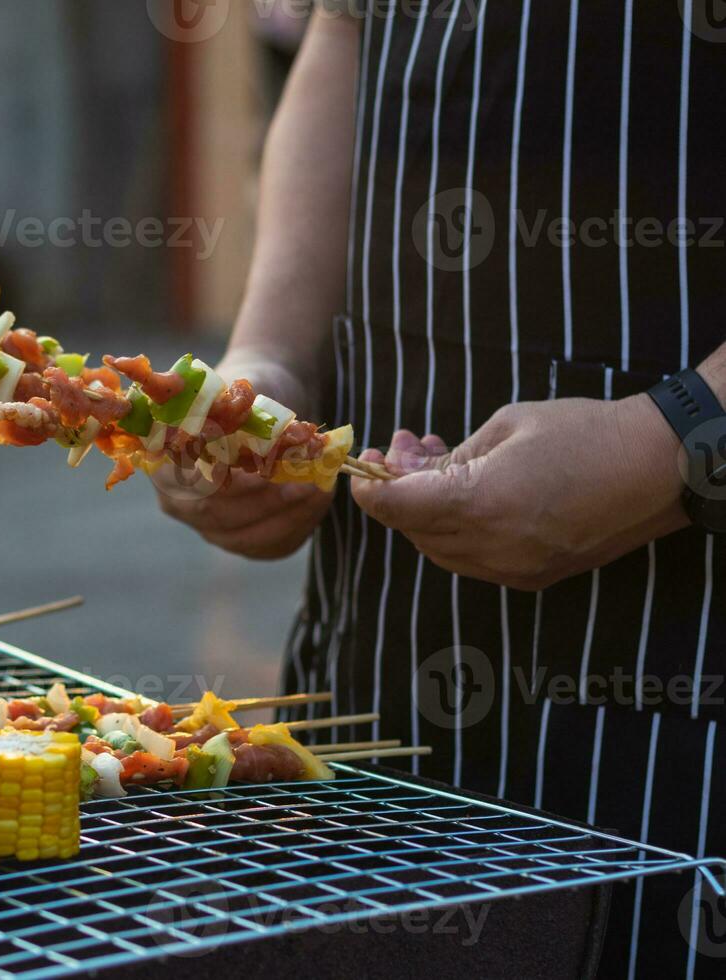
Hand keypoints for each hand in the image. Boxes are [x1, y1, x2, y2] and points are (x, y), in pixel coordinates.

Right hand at [154, 351, 333, 559]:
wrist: (262, 411)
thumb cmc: (247, 396)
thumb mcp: (240, 391)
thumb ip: (232, 399)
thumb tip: (226, 397)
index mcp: (165, 465)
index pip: (189, 486)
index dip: (225, 484)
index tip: (265, 469)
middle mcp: (179, 503)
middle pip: (218, 517)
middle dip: (266, 502)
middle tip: (306, 483)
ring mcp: (209, 527)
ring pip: (247, 538)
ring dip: (289, 516)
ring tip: (320, 489)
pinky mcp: (242, 540)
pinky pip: (269, 546)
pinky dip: (299, 526)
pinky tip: (318, 502)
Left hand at [350, 395, 689, 589]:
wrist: (660, 467)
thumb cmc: (584, 433)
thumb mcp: (504, 427)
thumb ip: (447, 457)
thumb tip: (405, 468)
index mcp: (478, 504)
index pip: (395, 509)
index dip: (368, 489)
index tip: (361, 466)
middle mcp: (491, 547)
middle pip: (413, 530)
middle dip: (397, 493)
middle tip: (401, 452)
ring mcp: (514, 569)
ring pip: (439, 550)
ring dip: (425, 512)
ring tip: (437, 465)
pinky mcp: (533, 577)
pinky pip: (472, 560)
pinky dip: (456, 531)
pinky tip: (467, 494)